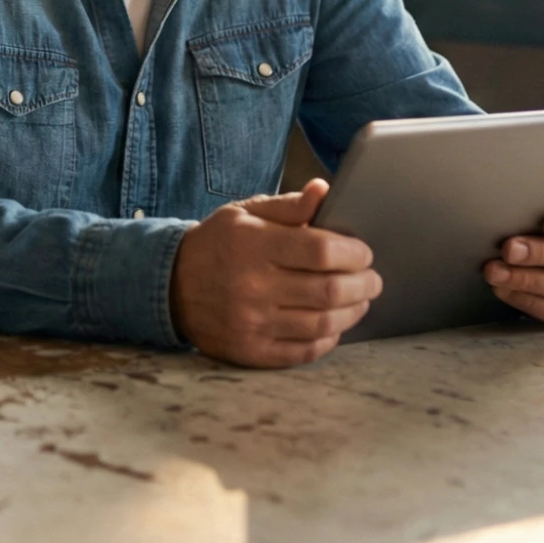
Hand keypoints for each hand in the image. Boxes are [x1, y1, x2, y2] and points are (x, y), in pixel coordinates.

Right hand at [169, 178, 381, 367]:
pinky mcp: (251, 351)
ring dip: (352, 312)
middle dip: (363, 285)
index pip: (321, 251)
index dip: (354, 253)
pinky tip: (333, 325)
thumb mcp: (244, 213)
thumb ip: (287, 206)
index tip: (363, 252)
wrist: (171, 287)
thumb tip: (324, 191)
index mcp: (253, 244)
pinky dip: (328, 339)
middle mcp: (252, 286)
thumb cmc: (217, 245)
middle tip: (372, 279)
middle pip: (330, 291)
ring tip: (359, 301)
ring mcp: (252, 323)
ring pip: (323, 324)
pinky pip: (304, 351)